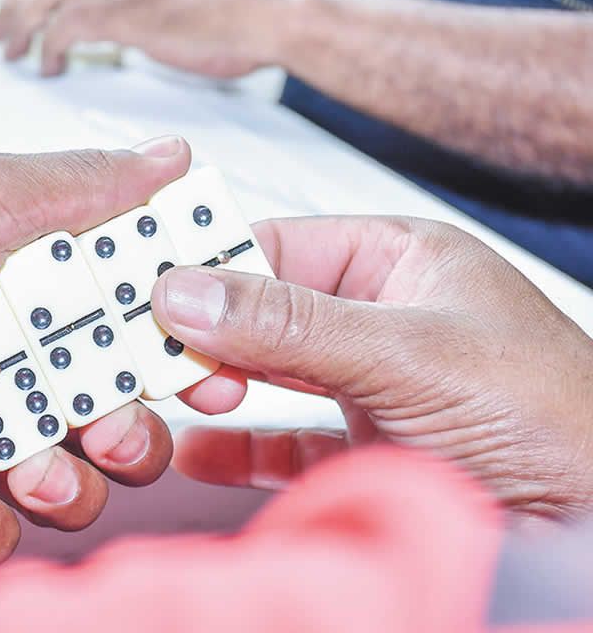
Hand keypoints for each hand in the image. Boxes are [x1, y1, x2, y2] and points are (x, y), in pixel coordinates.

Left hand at [0, 0, 295, 76]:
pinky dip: (49, 46)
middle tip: (0, 31)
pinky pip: (67, 25)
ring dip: (22, 24)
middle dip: (15, 2)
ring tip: (11, 50)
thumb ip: (144, 1)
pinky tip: (49, 65)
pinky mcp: (129, 12)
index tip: (20, 6)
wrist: (272, 17)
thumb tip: (120, 25)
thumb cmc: (237, 19)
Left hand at [0, 140, 245, 567]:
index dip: (173, 357)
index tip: (207, 373)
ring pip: (55, 484)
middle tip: (114, 427)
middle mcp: (2, 360)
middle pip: (107, 423)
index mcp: (27, 293)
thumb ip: (85, 186)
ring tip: (29, 462)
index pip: (127, 335)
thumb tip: (166, 158)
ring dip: (61, 484)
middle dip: (129, 437)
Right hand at [152, 216, 592, 518]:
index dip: (206, 264)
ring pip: (263, 374)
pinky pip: (281, 440)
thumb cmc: (554, 418)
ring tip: (158, 393)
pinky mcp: (363, 446)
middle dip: (201, 333)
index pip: (274, 244)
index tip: (143, 288)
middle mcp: (378, 315)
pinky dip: (236, 448)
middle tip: (146, 351)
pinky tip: (199, 450)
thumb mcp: (408, 354)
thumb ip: (290, 325)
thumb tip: (189, 291)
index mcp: (398, 259)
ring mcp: (368, 382)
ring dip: (211, 387)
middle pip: (259, 310)